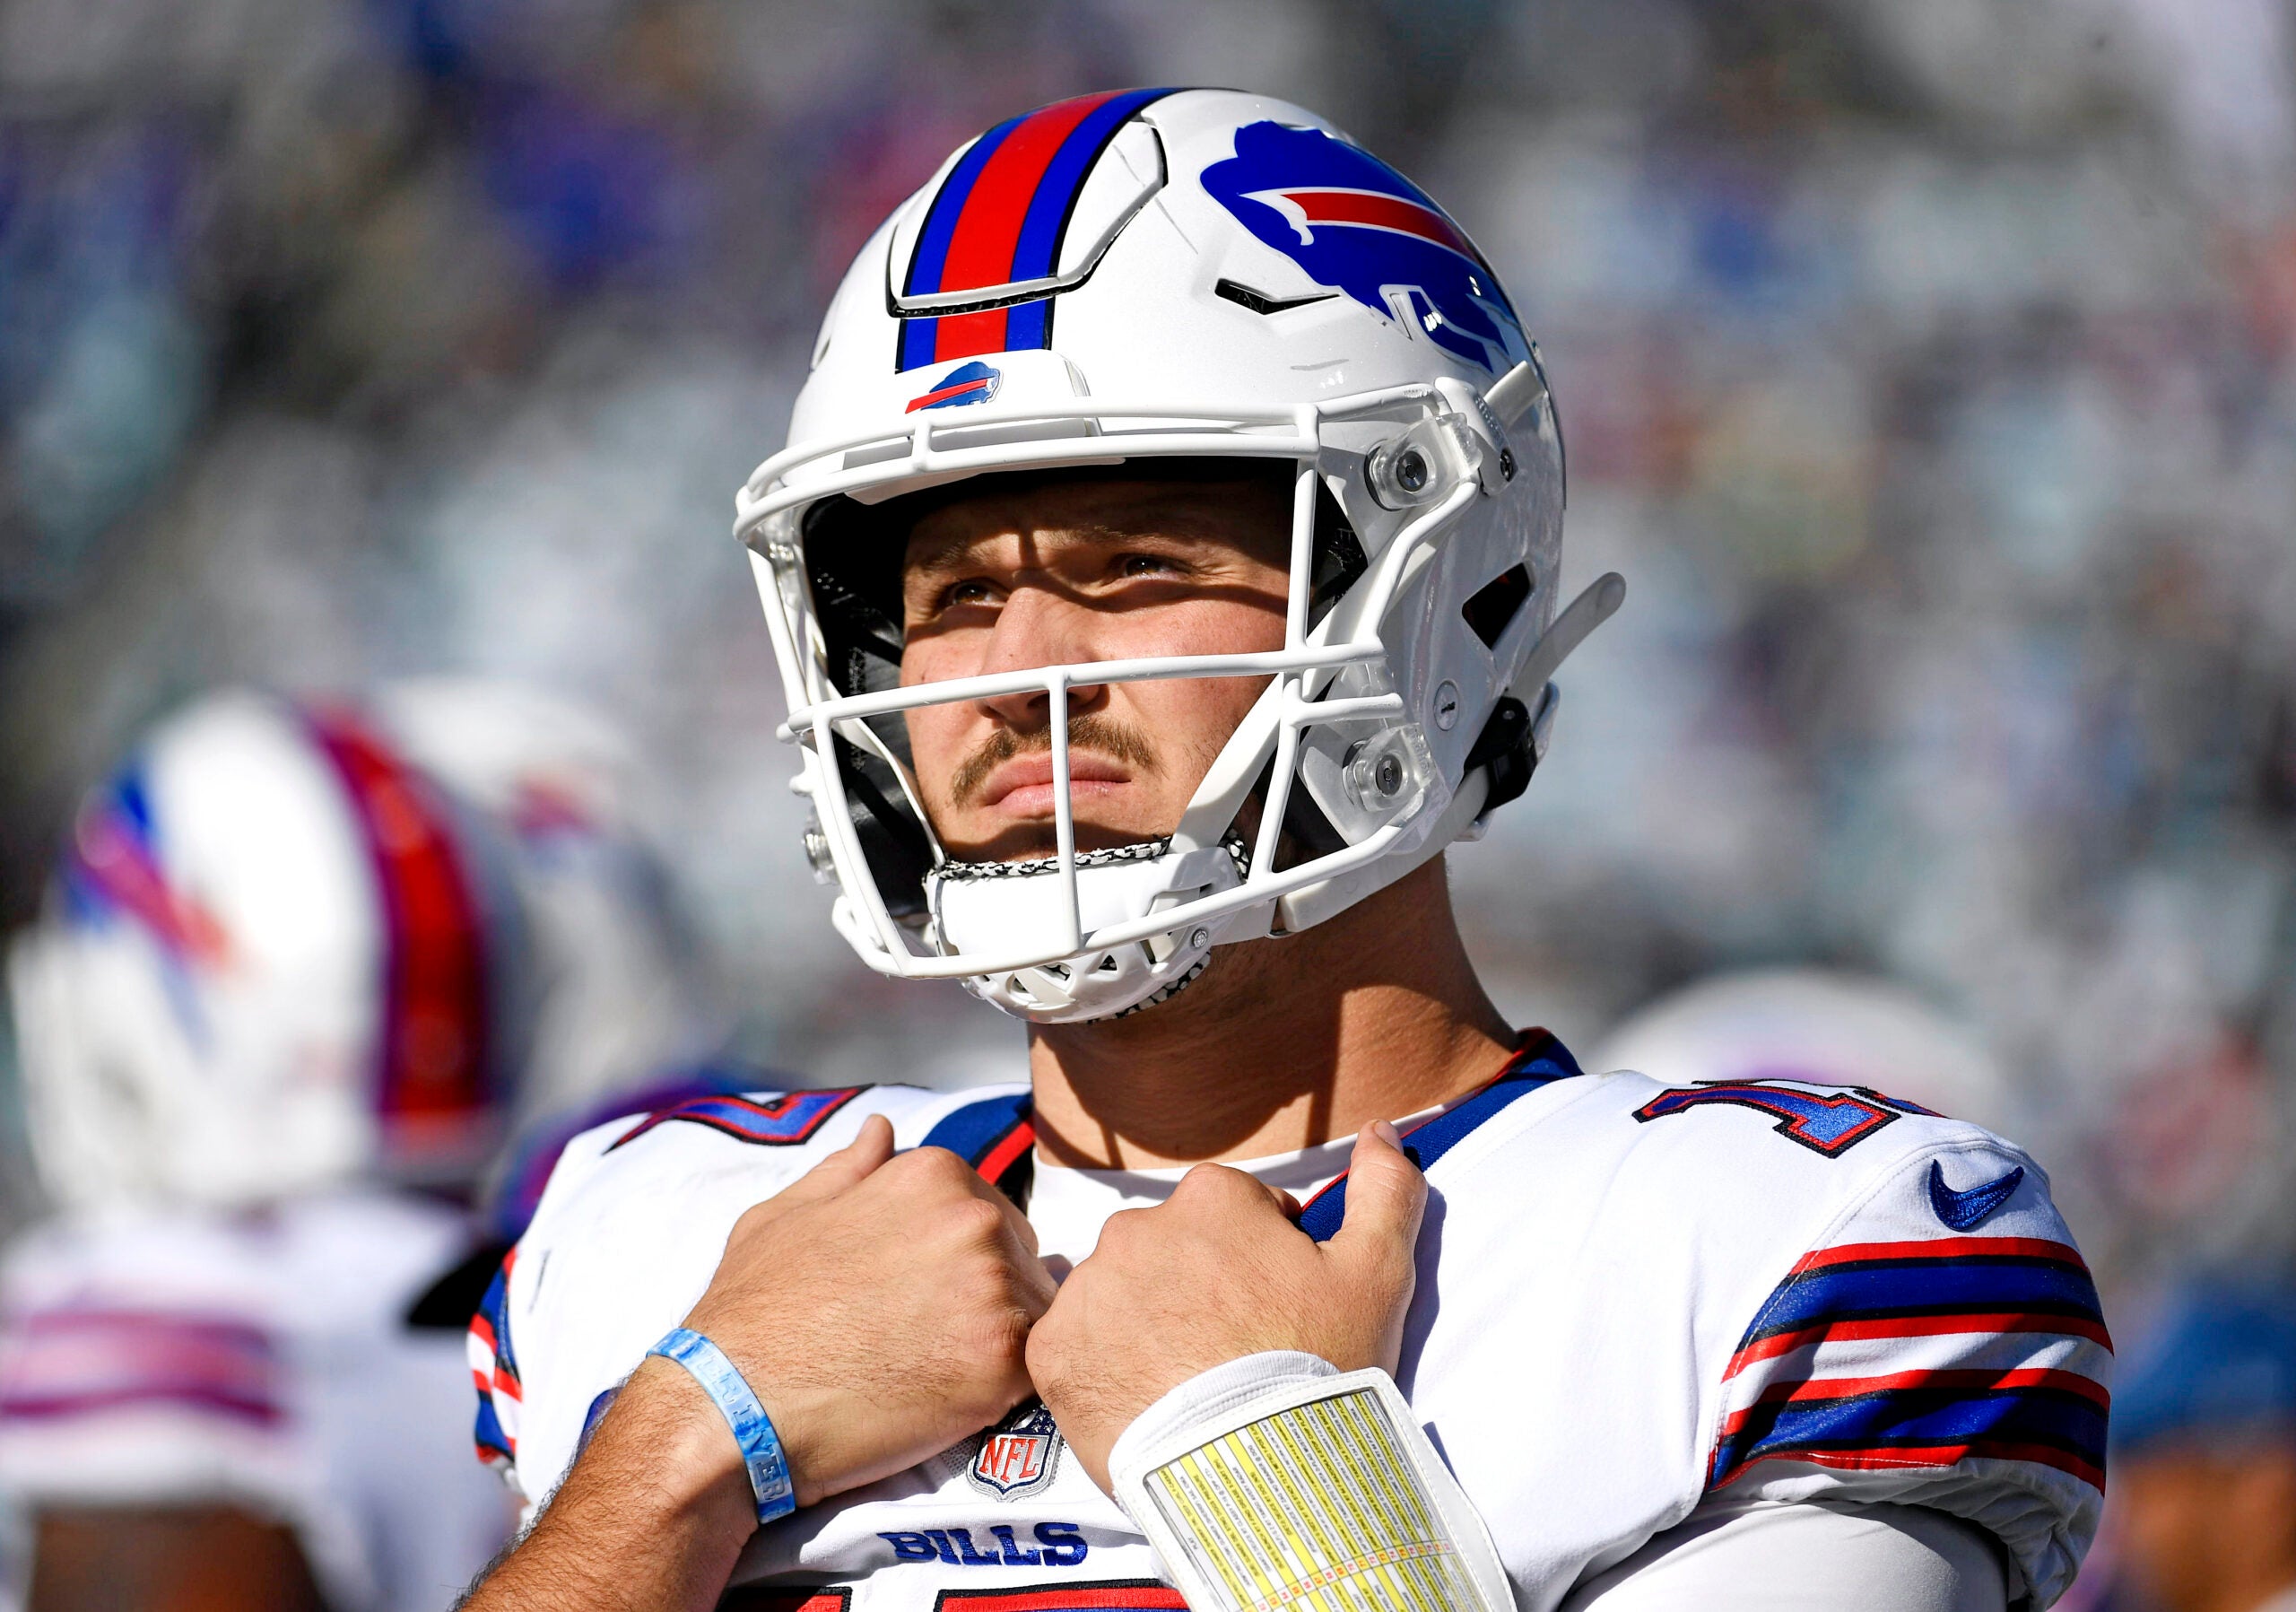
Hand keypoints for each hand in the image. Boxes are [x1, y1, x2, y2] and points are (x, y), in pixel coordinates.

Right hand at [669, 1114, 1057, 1506]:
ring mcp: (995, 1287)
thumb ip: (847, 1170)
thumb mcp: (786, 1216)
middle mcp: (975, 1219)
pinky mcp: (1005, 1360)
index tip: (919, 1297)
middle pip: (1020, 1259)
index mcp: (932, 1174)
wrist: (735, 1407)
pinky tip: (950, 1401)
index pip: (988, 1211)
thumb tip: (881, 1130)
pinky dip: (1003, 1389)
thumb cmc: (752, 1312)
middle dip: (988, 1295)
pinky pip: (1034, 1370)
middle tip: (925, 1340)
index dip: (957, 1260)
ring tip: (932, 1373)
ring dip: (999, 1343)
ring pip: (1033, 1314)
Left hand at [1027, 1119, 1427, 1490]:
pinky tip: (1144, 1400)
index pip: (1233, 1212)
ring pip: (1121, 1293)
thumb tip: (1382, 1131)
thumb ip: (1384, 1189)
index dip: (1262, 1260)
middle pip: (1172, 1249)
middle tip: (1233, 1352)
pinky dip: (1102, 1366)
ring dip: (1147, 1323)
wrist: (1256, 1472)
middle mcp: (1138, 1226)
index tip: (1277, 1309)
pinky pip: (1075, 1344)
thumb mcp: (1377, 1273)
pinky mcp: (1053, 1350)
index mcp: (1212, 1198)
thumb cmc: (1319, 1367)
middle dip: (1198, 1287)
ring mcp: (1090, 1288)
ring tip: (1189, 1384)